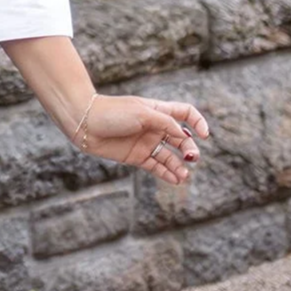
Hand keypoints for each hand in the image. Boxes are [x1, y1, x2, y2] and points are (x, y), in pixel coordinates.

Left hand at [75, 94, 209, 185]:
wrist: (85, 122)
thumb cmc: (113, 112)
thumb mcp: (142, 113)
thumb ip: (165, 123)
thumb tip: (184, 135)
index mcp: (157, 111)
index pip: (185, 113)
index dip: (197, 122)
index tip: (204, 135)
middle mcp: (154, 127)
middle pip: (181, 138)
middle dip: (189, 149)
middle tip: (190, 157)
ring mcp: (146, 142)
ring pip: (170, 156)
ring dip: (179, 165)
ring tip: (183, 175)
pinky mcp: (136, 156)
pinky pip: (157, 167)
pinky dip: (167, 174)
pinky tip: (176, 179)